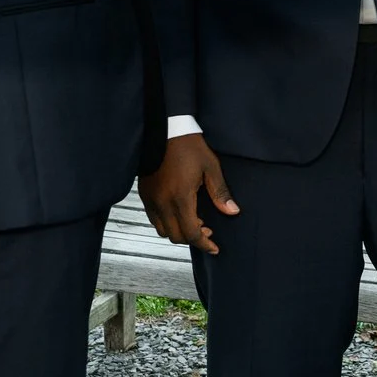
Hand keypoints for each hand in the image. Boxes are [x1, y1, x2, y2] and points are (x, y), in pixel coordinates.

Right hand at [139, 132, 237, 254]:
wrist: (164, 130)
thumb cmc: (188, 145)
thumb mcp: (210, 167)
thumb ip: (220, 192)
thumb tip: (232, 211)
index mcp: (180, 198)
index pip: (192, 233)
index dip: (205, 244)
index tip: (214, 247)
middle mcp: (163, 203)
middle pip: (176, 236)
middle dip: (193, 238)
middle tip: (207, 229)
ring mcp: (151, 200)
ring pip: (162, 230)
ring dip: (178, 231)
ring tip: (193, 220)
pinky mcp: (144, 194)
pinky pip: (153, 219)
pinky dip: (166, 222)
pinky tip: (177, 212)